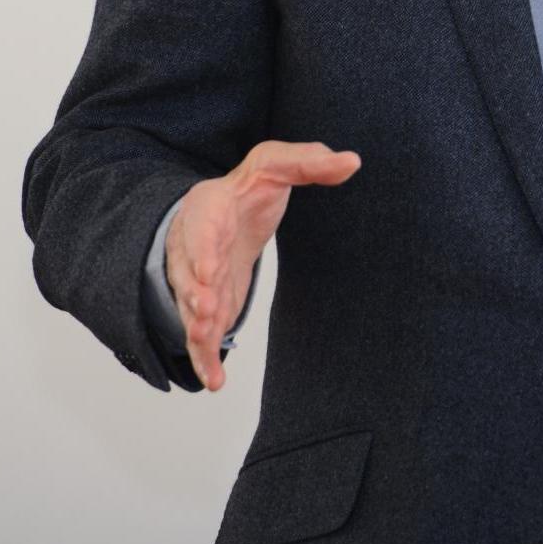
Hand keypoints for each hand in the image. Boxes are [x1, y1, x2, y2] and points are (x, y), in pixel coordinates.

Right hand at [166, 140, 361, 391]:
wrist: (221, 212)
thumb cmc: (250, 189)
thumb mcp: (276, 164)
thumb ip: (311, 162)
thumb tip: (353, 161)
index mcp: (211, 206)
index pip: (204, 225)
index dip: (204, 248)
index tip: (209, 270)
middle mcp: (196, 245)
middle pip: (190, 270)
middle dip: (196, 291)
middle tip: (206, 310)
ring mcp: (197, 280)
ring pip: (191, 306)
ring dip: (197, 326)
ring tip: (206, 341)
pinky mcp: (207, 306)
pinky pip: (200, 335)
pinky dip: (205, 358)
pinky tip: (214, 382)